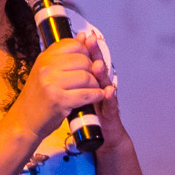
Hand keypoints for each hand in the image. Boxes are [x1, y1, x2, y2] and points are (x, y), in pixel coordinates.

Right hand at [11, 31, 113, 143]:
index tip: (87, 64)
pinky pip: (87, 94)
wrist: (23, 120)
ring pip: (87, 77)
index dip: (86, 54)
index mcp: (45, 57)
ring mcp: (52, 83)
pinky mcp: (59, 100)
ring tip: (94, 90)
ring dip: (95, 85)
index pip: (75, 45)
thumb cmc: (38, 97)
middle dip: (93, 71)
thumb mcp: (48, 71)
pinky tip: (98, 96)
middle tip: (93, 80)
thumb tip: (84, 36)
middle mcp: (47, 67)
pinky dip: (97, 96)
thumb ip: (66, 54)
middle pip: (83, 61)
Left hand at [80, 29, 132, 150]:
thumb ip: (73, 78)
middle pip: (100, 65)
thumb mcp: (73, 94)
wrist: (99, 138)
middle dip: (95, 54)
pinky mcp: (111, 113)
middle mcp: (101, 86)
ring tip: (98, 65)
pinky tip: (109, 92)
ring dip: (102, 73)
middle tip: (92, 42)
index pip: (91, 59)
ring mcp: (108, 98)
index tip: (84, 36)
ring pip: (106, 81)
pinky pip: (111, 104)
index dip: (88, 47)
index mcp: (92, 80)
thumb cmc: (85, 114)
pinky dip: (110, 97)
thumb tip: (63, 60)